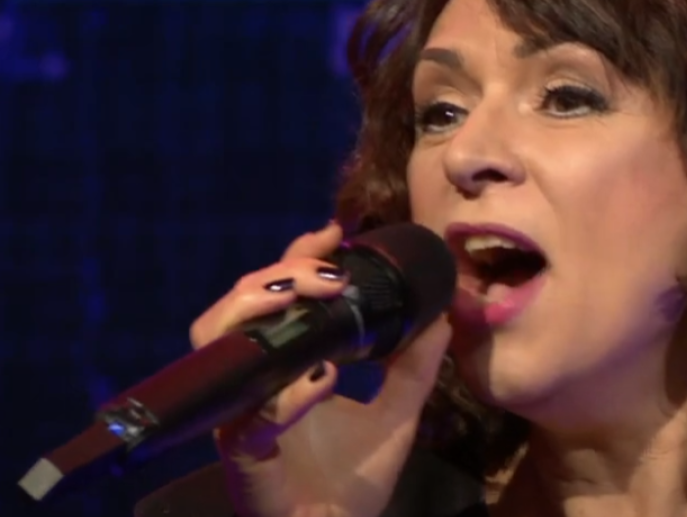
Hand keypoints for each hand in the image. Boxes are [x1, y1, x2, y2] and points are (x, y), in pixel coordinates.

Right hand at [188, 221, 451, 516]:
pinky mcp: (240, 456)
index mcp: (283, 368)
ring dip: (261, 311)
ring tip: (314, 298)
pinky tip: (321, 378)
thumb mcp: (397, 413)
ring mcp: (238, 416)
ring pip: (215, 344)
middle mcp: (252, 384)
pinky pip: (248, 418)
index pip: (275, 299)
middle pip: (233, 308)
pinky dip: (284, 395)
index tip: (335, 232)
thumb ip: (415, 367)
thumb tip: (442, 316)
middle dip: (277, 276)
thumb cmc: (353, 483)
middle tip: (328, 269)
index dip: (296, 259)